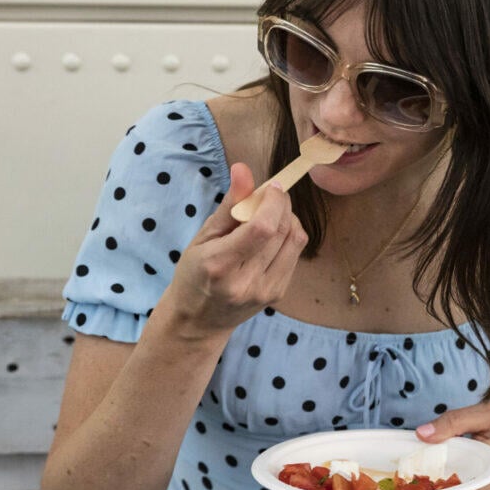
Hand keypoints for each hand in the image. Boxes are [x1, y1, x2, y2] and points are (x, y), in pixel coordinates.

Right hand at [166, 162, 307, 335]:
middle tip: (271, 195)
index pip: (262, 228)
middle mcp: (246, 282)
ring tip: (271, 213)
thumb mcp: (203, 236)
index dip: (273, 201)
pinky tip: (273, 235)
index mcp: (220, 265)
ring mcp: (265, 291)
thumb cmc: (194, 274)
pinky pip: (295, 253)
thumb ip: (229, 204)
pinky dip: (288, 236)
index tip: (271, 187)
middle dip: (282, 204)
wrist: (199, 320)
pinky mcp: (278, 294)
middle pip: (281, 231)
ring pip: (295, 241)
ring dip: (289, 218)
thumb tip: (244, 168)